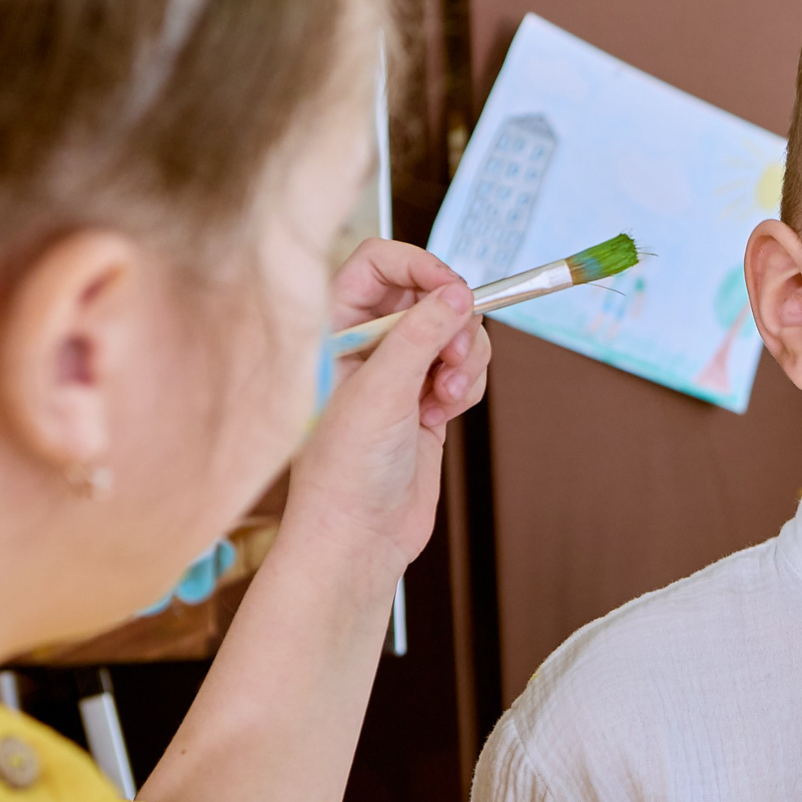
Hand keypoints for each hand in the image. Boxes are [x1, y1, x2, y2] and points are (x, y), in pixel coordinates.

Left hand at [286, 239, 489, 579]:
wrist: (358, 537)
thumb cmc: (344, 471)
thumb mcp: (381, 391)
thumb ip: (421, 333)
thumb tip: (459, 292)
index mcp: (335, 328)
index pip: (378, 264)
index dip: (420, 267)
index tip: (453, 290)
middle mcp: (367, 344)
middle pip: (429, 295)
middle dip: (453, 324)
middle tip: (451, 357)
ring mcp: (399, 373)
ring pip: (455, 333)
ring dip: (464, 361)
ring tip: (444, 399)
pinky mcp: (426, 400)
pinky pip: (464, 370)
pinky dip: (466, 388)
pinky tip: (443, 417)